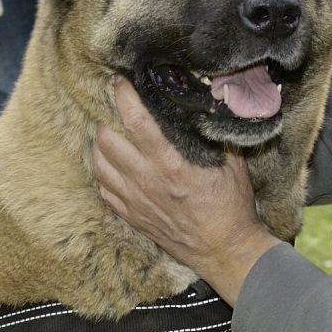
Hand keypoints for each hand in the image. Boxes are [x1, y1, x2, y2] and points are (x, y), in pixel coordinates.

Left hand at [94, 76, 280, 305]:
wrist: (225, 251)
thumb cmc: (232, 206)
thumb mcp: (233, 162)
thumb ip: (214, 132)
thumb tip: (207, 102)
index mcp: (172, 165)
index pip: (137, 122)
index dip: (124, 96)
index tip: (121, 81)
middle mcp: (147, 182)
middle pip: (108, 140)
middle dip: (107, 116)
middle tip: (116, 106)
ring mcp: (135, 201)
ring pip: (99, 163)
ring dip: (101, 142)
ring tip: (111, 130)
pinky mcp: (131, 216)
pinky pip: (103, 188)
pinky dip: (102, 170)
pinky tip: (112, 162)